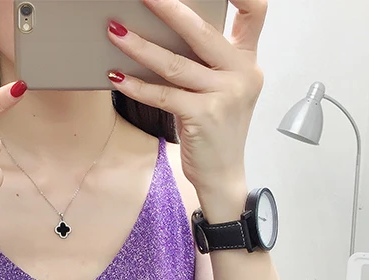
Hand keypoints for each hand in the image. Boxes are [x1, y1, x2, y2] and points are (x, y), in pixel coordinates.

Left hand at [107, 0, 266, 196]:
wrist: (222, 174)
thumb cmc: (214, 130)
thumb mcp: (219, 90)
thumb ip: (205, 62)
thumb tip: (162, 32)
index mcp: (247, 61)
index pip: (254, 12)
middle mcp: (242, 74)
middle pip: (201, 31)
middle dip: (167, 9)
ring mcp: (225, 95)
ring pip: (174, 63)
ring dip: (140, 46)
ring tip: (115, 32)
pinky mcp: (204, 116)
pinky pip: (163, 95)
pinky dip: (136, 86)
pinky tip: (116, 76)